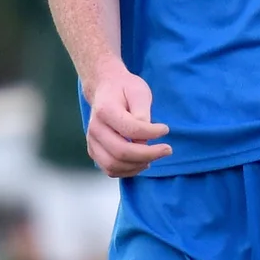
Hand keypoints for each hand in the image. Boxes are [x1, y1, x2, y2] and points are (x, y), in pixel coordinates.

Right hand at [85, 62, 170, 177]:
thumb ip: (142, 114)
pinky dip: (128, 171)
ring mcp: (92, 142)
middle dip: (149, 154)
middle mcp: (95, 128)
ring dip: (138, 165)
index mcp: (105, 110)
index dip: (151, 133)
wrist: (104, 89)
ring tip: (154, 156)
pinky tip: (142, 162)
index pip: (130, 130)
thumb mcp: (139, 92)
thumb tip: (144, 141)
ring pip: (114, 165)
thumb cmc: (124, 89)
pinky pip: (110, 170)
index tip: (165, 129)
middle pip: (121, 152)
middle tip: (167, 150)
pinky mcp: (94, 151)